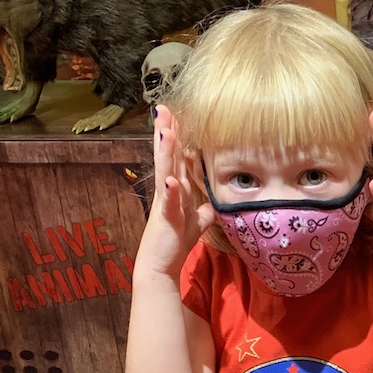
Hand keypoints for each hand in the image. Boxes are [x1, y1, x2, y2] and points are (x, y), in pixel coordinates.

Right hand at [140, 106, 214, 275]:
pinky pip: (170, 203)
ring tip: (166, 129)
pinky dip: (170, 192)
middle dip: (167, 132)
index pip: (177, 157)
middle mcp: (169, 192)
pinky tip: (170, 180)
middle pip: (169, 157)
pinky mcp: (167, 219)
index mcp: (177, 190)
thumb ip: (203, 211)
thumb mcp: (195, 223)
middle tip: (163, 108)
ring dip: (166, 152)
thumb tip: (213, 205)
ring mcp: (166, 204)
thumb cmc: (175, 242)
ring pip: (166, 172)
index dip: (177, 137)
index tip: (176, 114)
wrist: (160, 265)